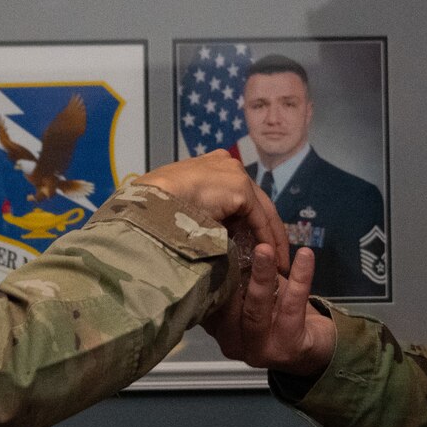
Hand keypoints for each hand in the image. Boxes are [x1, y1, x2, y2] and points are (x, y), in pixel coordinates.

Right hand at [135, 151, 288, 267]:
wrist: (148, 202)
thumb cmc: (154, 208)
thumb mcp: (179, 205)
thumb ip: (200, 211)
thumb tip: (213, 231)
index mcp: (210, 166)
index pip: (237, 194)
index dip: (248, 219)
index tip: (254, 241)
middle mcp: (226, 164)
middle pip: (256, 201)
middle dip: (267, 229)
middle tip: (275, 255)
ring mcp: (234, 173)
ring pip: (262, 210)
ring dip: (271, 238)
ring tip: (277, 262)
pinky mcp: (239, 188)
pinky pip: (260, 219)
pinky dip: (267, 239)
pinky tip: (272, 258)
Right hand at [205, 242, 336, 377]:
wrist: (316, 348)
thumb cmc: (279, 316)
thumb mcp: (253, 296)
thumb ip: (238, 278)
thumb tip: (225, 240)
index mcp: (220, 331)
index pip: (207, 303)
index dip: (210, 274)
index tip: (212, 245)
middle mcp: (233, 345)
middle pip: (228, 308)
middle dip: (232, 272)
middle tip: (233, 245)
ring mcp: (259, 352)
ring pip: (256, 310)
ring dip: (261, 276)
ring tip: (265, 249)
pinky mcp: (288, 349)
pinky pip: (292, 309)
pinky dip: (300, 278)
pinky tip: (305, 255)